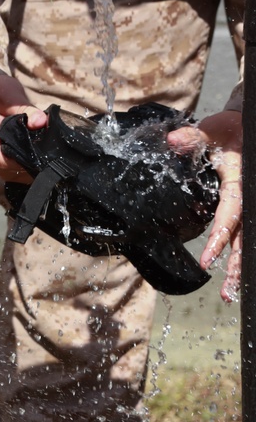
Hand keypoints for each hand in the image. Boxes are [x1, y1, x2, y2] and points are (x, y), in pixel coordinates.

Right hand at [0, 75, 46, 182]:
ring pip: (14, 175)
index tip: (45, 152)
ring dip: (31, 166)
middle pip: (11, 171)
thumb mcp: (6, 93)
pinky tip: (40, 152)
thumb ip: (24, 108)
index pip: (4, 161)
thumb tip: (42, 122)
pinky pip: (14, 170)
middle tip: (53, 151)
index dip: (26, 159)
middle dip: (32, 163)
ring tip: (48, 151)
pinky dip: (28, 164)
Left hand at [168, 110, 241, 302]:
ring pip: (246, 239)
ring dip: (239, 265)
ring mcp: (247, 203)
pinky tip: (234, 274)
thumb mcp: (212, 131)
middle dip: (237, 265)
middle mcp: (248, 197)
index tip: (207, 259)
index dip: (220, 237)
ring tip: (231, 293)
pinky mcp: (243, 206)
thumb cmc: (227, 131)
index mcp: (241, 182)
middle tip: (228, 292)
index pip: (231, 214)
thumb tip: (173, 142)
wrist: (243, 128)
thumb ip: (193, 138)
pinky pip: (242, 232)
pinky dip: (238, 253)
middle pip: (244, 237)